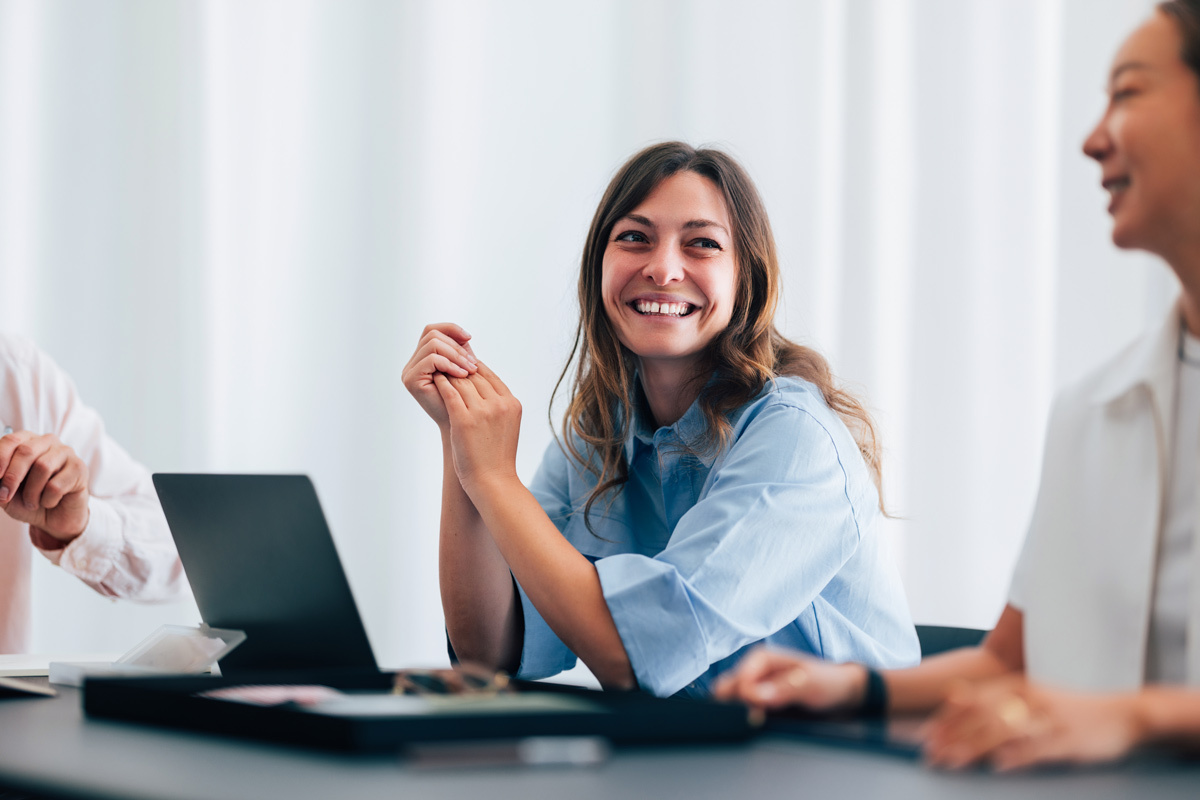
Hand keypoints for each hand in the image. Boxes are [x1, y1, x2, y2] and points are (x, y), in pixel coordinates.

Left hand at [0, 430, 90, 542]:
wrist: (54, 518)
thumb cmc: (29, 500)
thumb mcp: (5, 492)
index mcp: (27, 441)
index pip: (12, 440)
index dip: (0, 457)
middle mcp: (48, 442)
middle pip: (27, 451)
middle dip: (12, 477)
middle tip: (4, 496)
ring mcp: (66, 453)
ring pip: (43, 467)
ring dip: (31, 492)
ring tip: (32, 503)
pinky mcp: (79, 468)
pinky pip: (57, 485)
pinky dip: (47, 500)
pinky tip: (50, 502)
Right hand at [402, 323, 478, 428]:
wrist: (459, 428)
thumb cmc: (463, 402)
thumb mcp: (463, 371)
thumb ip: (460, 353)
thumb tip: (465, 336)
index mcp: (423, 358)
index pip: (432, 330)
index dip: (451, 329)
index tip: (469, 338)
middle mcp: (413, 363)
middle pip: (432, 334)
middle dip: (456, 346)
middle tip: (473, 363)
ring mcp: (409, 371)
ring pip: (432, 344)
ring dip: (456, 354)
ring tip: (470, 369)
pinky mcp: (411, 379)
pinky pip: (431, 359)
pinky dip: (449, 363)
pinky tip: (462, 375)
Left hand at [433, 361, 521, 495]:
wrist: (493, 481)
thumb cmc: (497, 456)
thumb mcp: (507, 426)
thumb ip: (498, 405)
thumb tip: (485, 387)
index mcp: (512, 403)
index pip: (490, 376)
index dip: (475, 368)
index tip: (463, 365)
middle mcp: (499, 404)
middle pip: (475, 376)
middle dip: (460, 369)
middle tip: (446, 362)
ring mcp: (482, 411)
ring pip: (462, 381)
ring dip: (449, 374)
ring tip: (439, 368)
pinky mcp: (464, 420)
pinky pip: (450, 393)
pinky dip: (442, 383)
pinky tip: (435, 379)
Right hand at [712, 646, 868, 712]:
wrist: (843, 698)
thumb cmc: (828, 682)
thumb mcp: (810, 683)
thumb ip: (784, 688)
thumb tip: (754, 695)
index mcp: (762, 659)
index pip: (738, 677)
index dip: (741, 694)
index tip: (751, 708)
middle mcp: (755, 675)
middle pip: (729, 691)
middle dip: (734, 706)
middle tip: (753, 719)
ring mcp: (756, 693)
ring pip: (733, 706)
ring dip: (741, 716)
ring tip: (758, 723)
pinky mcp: (760, 709)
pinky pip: (744, 716)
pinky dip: (747, 723)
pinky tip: (759, 728)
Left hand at [922, 677, 1144, 770]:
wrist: (1123, 714)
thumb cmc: (1069, 710)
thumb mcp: (1030, 697)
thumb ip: (994, 698)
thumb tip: (952, 696)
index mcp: (1017, 686)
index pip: (972, 701)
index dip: (945, 719)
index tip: (923, 737)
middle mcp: (1029, 698)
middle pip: (981, 717)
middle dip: (952, 736)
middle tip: (930, 754)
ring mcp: (1049, 718)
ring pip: (1004, 731)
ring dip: (974, 747)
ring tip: (952, 761)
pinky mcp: (1068, 739)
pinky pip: (1039, 748)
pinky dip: (1017, 756)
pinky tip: (999, 765)